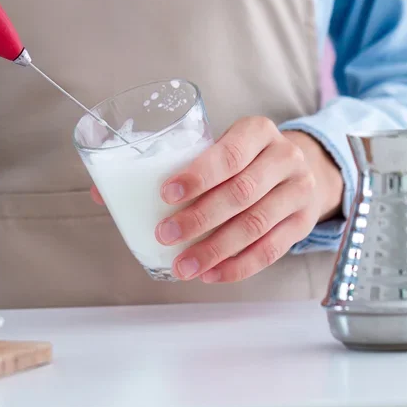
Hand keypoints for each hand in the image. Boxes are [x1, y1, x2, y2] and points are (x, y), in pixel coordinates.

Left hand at [91, 117, 343, 282]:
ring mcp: (299, 191)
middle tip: (165, 235)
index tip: (165, 195)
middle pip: (241, 192)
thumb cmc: (242, 158)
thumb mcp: (215, 147)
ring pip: (256, 225)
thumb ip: (168, 165)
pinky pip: (272, 250)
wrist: (301, 168)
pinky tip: (211, 275)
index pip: (229, 153)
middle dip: (199, 218)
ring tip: (183, 266)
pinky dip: (239, 266)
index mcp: (257, 131)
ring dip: (215, 250)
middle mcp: (284, 157)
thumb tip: (103, 193)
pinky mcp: (303, 222)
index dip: (198, 176)